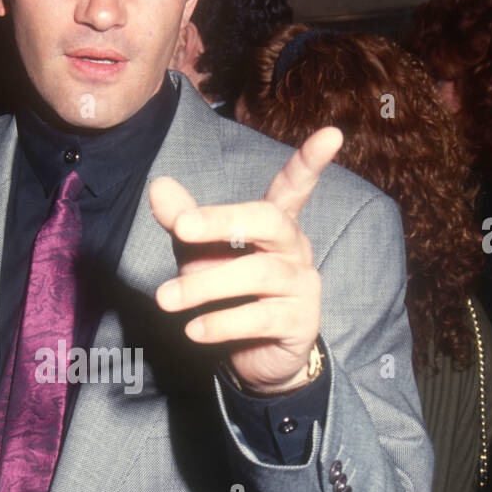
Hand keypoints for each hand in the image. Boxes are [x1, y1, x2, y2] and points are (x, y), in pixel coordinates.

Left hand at [149, 127, 342, 394]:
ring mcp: (303, 285)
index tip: (333, 134)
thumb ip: (183, 221)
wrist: (253, 358)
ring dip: (204, 285)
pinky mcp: (301, 322)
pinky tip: (193, 329)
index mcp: (276, 225)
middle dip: (223, 220)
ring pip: (258, 273)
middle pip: (270, 220)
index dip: (310, 163)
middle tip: (180, 228)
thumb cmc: (229, 294)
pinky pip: (261, 317)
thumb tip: (158, 185)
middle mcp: (295, 248)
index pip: (293, 187)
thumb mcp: (200, 254)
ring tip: (165, 300)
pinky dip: (222, 322)